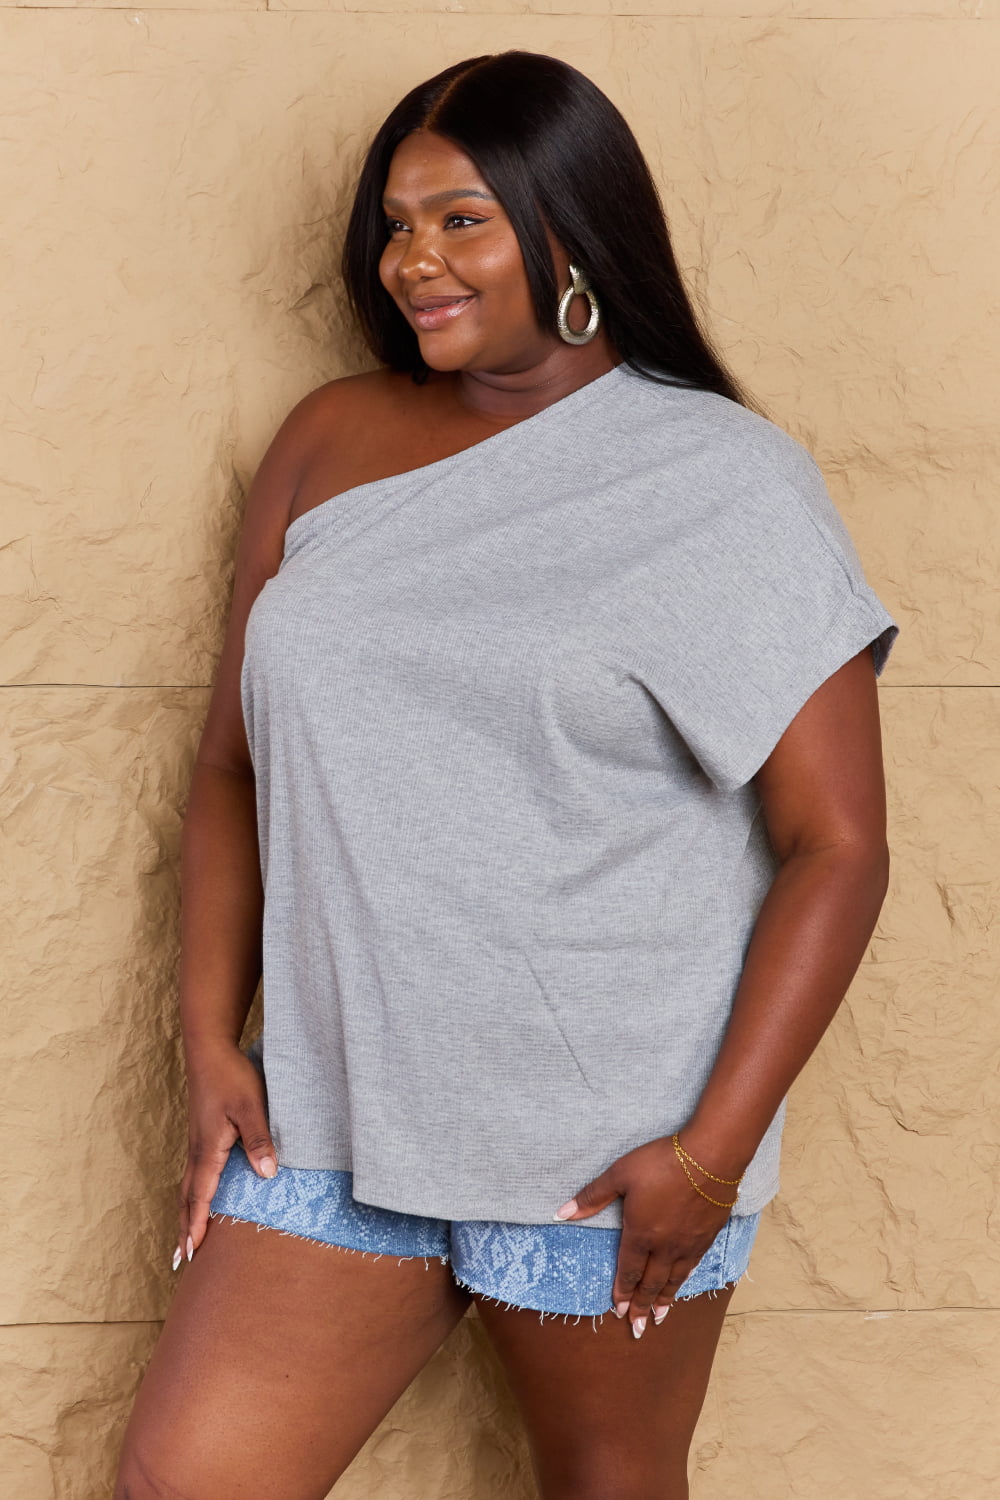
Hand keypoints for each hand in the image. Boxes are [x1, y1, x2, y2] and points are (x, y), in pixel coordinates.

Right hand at [173, 1039, 277, 1270]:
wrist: (209, 1050)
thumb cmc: (231, 1077)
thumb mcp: (251, 1107)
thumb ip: (258, 1140)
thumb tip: (267, 1175)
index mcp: (208, 1150)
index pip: (200, 1196)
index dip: (196, 1225)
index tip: (191, 1253)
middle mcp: (197, 1151)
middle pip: (187, 1198)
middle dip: (184, 1228)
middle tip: (180, 1259)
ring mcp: (196, 1143)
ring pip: (187, 1187)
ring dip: (185, 1213)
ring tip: (184, 1237)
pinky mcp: (201, 1135)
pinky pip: (193, 1174)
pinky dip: (191, 1194)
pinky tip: (198, 1197)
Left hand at [554, 1136, 733, 1337]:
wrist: (710, 1158)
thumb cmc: (662, 1163)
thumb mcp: (620, 1174)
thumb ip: (592, 1197)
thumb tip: (561, 1213)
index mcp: (640, 1234)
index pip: (628, 1271)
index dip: (622, 1292)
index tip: (618, 1311)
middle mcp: (665, 1246)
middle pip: (651, 1283)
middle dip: (642, 1307)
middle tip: (638, 1329)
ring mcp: (688, 1244)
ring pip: (673, 1279)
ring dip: (664, 1300)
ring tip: (659, 1318)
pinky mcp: (707, 1236)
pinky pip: (692, 1266)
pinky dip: (684, 1281)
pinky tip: (682, 1284)